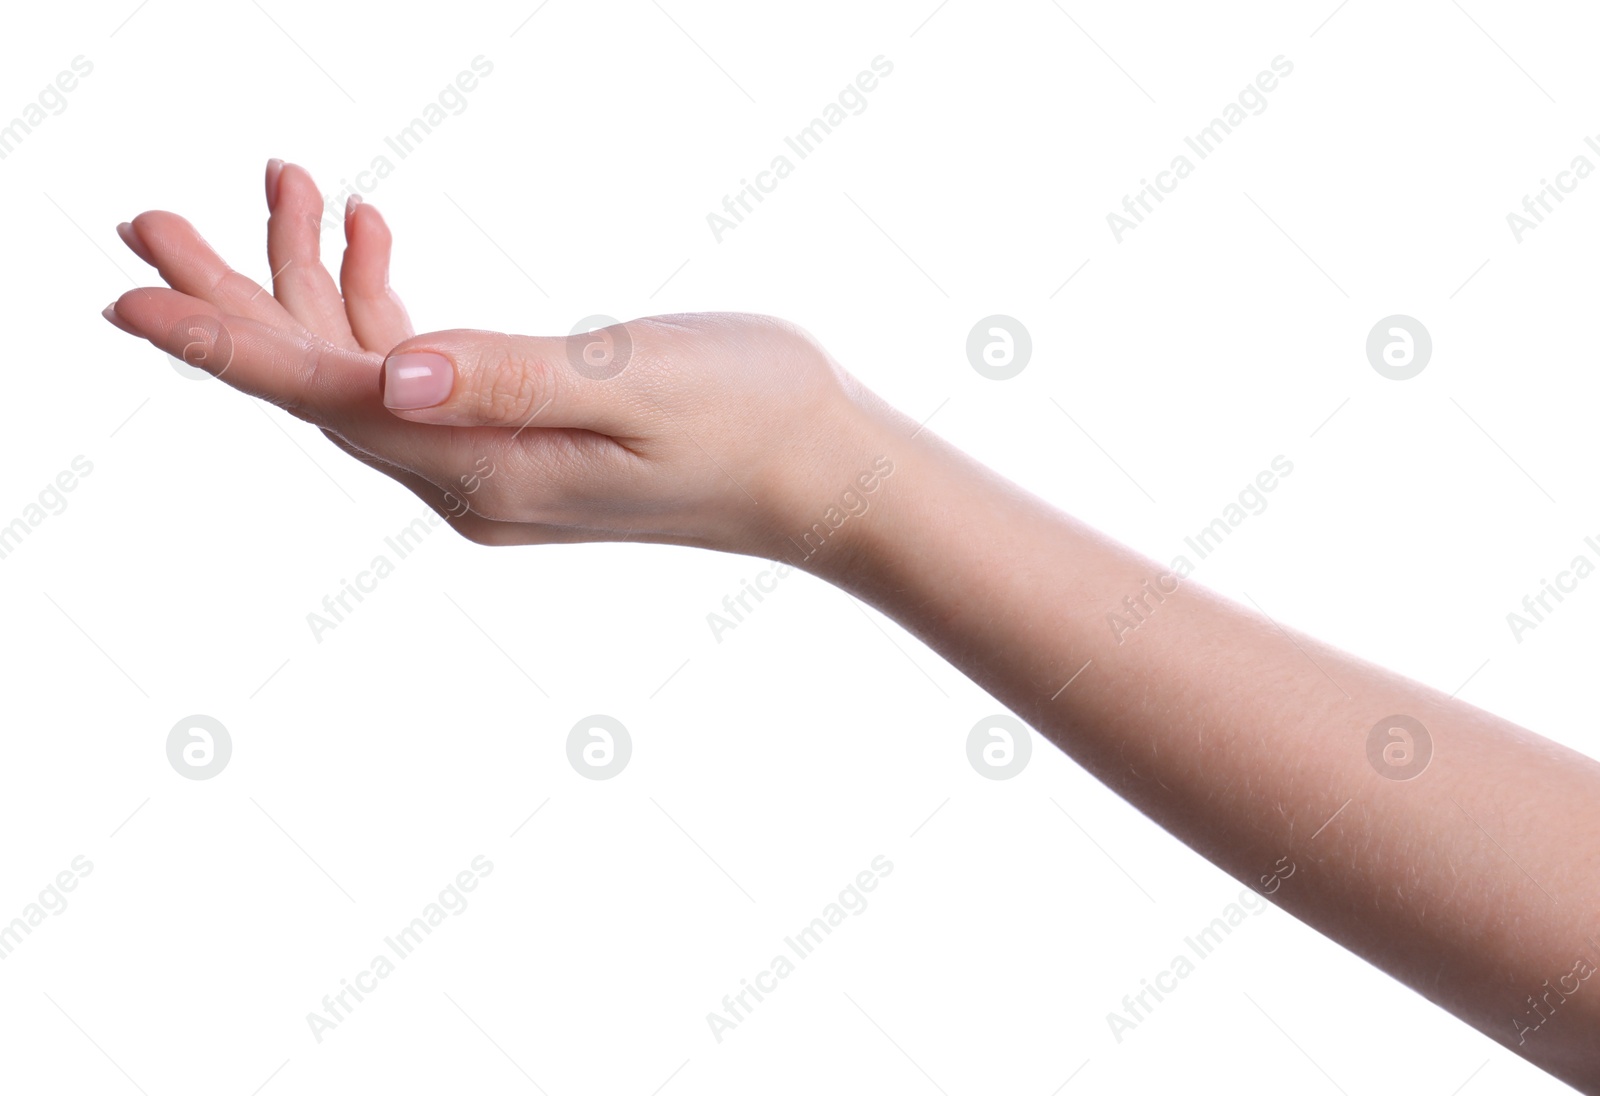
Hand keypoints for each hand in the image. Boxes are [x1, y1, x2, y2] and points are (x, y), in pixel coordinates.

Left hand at [104, 160, 897, 563]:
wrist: (823, 475)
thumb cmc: (754, 415)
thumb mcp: (636, 385)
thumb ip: (507, 379)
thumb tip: (389, 374)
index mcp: (486, 470)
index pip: (325, 398)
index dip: (222, 342)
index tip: (129, 294)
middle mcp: (467, 482)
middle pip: (317, 388)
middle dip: (234, 301)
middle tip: (147, 220)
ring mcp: (486, 470)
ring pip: (359, 377)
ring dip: (310, 286)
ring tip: (287, 183)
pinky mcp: (512, 446)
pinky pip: (413, 379)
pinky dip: (379, 308)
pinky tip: (373, 240)